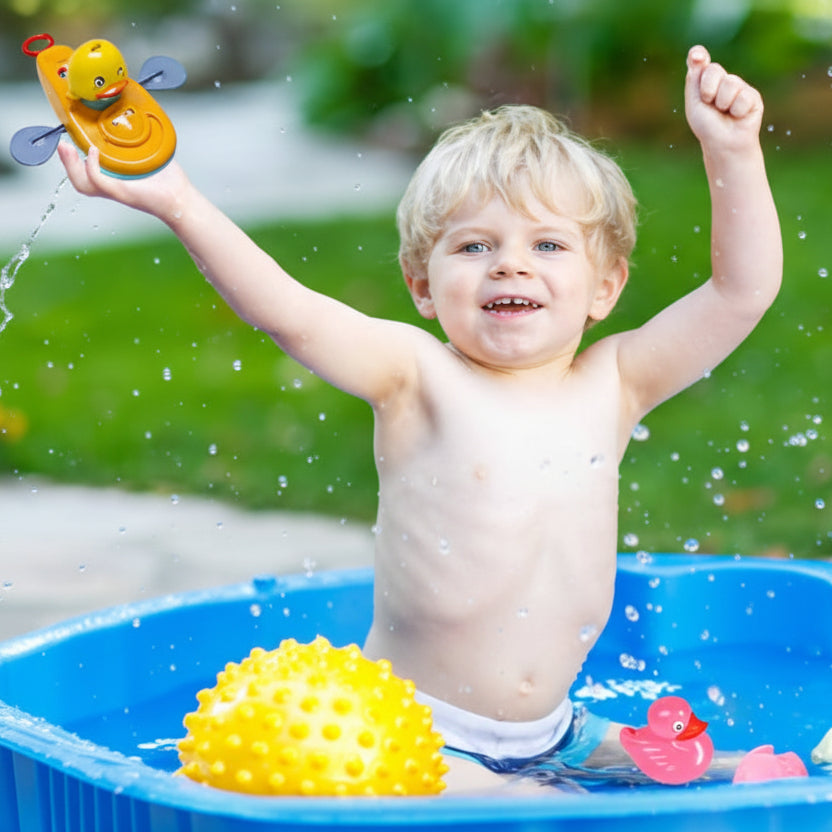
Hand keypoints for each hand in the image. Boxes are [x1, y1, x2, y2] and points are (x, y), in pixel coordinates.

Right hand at [56, 141, 189, 222]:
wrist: (181, 197)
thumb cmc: (168, 179)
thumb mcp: (150, 153)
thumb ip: (139, 137)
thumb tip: (134, 113)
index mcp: (115, 178)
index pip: (86, 170)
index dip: (73, 158)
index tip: (68, 138)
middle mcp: (112, 186)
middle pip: (79, 179)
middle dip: (66, 162)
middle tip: (62, 144)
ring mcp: (116, 191)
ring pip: (83, 184)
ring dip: (71, 166)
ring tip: (68, 148)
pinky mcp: (123, 193)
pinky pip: (98, 182)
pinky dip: (91, 168)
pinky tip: (92, 154)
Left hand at [685, 45, 762, 152]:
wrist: (724, 143)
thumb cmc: (707, 126)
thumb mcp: (695, 104)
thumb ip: (694, 80)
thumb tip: (696, 54)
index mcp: (705, 82)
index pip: (700, 63)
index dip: (698, 57)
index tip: (696, 56)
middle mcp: (722, 80)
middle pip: (713, 70)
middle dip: (708, 90)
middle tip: (710, 104)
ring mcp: (738, 86)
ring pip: (729, 83)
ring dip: (723, 103)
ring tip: (725, 112)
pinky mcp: (752, 95)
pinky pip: (743, 96)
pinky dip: (737, 110)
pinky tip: (737, 116)